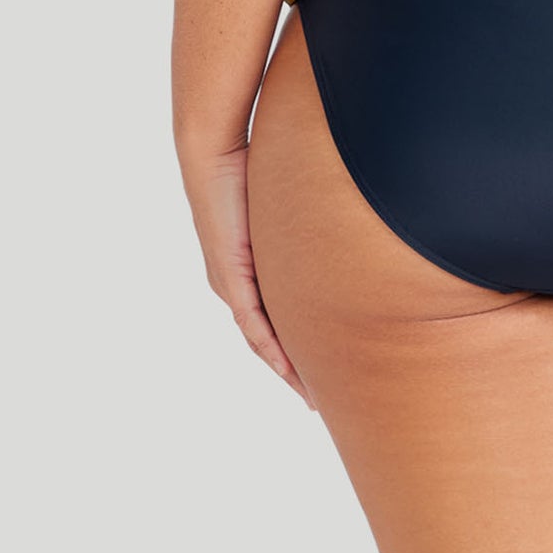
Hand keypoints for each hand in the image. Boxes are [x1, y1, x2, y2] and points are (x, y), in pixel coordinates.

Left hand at [181, 142, 311, 405]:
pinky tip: (289, 370)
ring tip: (310, 394)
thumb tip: (339, 206)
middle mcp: (235, 284)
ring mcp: (231, 284)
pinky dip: (273, 351)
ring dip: (285, 369)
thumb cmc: (251, 165)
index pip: (272, 319)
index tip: (320, 369)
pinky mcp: (231, 279)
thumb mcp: (285, 201)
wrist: (213, 154)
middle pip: (267, 340)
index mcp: (248, 269)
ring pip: (261, 340)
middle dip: (293, 370)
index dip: (294, 347)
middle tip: (317, 398)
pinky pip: (254, 326)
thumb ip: (307, 216)